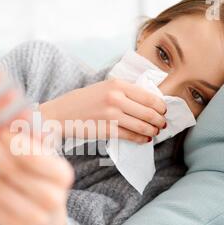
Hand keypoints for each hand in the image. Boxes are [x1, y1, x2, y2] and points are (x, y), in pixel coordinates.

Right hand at [39, 79, 166, 143]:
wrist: (60, 114)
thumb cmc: (81, 100)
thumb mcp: (103, 87)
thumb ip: (123, 91)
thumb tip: (146, 101)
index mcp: (117, 85)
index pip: (149, 96)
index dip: (160, 106)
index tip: (163, 110)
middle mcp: (116, 98)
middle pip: (149, 112)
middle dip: (159, 120)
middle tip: (162, 124)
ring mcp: (112, 115)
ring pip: (142, 125)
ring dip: (153, 130)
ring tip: (155, 132)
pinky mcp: (107, 130)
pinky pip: (131, 136)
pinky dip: (141, 139)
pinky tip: (144, 140)